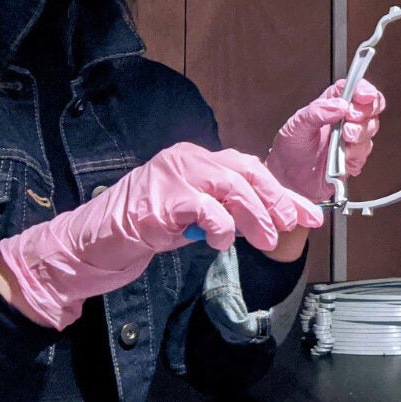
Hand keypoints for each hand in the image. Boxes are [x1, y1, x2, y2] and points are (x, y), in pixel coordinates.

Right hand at [0, 142, 322, 329]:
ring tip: (267, 239)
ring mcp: (172, 176)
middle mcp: (187, 160)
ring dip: (256, 215)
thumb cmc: (142, 227)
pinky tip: (221, 240)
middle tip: (293, 224)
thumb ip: (226, 210)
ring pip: (231, 186)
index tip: (307, 214)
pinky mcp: (159, 201)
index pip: (249, 169)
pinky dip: (221, 226)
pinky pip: (204, 209)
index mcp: (196, 159)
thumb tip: (270, 219)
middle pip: (246, 171)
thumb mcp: (194, 215)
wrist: (92, 242)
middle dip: (277, 200)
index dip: (282, 193)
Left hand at [264, 78, 385, 201]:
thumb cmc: (290, 149)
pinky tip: (342, 156)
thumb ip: (317, 112)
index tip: (363, 95)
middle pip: (370, 106)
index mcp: (331, 105)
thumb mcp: (296, 125)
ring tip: (344, 138)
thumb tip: (339, 105)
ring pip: (370, 129)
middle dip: (365, 111)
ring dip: (359, 133)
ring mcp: (351, 139)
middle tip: (351, 117)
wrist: (287, 180)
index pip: (353, 88)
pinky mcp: (354, 159)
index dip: (363, 89)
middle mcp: (344, 120)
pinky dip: (355, 154)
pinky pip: (364, 153)